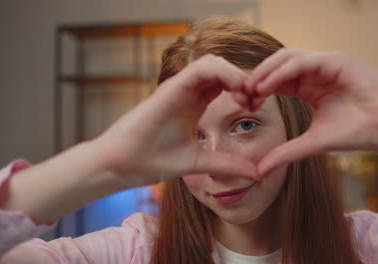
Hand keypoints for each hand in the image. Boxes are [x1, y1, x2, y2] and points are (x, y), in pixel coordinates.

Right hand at [93, 54, 256, 186]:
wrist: (121, 165)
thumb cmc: (152, 161)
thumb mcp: (199, 161)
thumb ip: (226, 164)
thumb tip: (256, 173)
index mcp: (194, 105)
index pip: (226, 85)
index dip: (245, 91)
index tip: (257, 108)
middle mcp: (188, 92)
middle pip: (223, 70)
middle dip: (244, 80)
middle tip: (256, 100)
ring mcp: (179, 88)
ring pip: (213, 62)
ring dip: (236, 74)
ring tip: (247, 95)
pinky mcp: (171, 88)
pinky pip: (201, 68)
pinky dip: (223, 72)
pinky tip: (237, 90)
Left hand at [243, 49, 377, 175]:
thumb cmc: (354, 133)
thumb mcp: (311, 143)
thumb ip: (285, 153)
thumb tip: (259, 172)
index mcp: (306, 88)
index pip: (274, 82)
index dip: (257, 91)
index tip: (242, 104)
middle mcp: (313, 73)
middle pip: (276, 67)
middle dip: (257, 78)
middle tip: (240, 93)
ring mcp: (324, 65)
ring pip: (286, 59)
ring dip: (266, 71)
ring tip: (251, 87)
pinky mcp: (336, 60)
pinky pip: (303, 61)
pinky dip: (283, 70)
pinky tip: (269, 84)